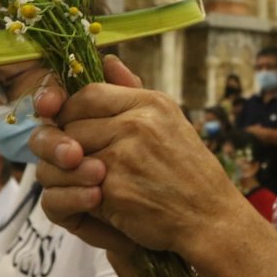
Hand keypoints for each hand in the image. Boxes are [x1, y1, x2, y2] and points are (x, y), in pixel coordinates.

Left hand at [31, 55, 246, 255]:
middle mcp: (137, 124)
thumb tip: (106, 59)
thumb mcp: (168, 120)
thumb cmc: (188, 170)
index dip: (71, 111)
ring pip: (66, 156)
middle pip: (71, 124)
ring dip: (68, 172)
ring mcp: (124, 156)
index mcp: (150, 103)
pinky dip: (80, 196)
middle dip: (67, 145)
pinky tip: (99, 201)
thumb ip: (132, 91)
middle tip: (79, 160)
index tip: (74, 127)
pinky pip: (74, 186)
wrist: (210, 217)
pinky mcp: (114, 190)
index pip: (87, 93)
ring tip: (87, 181)